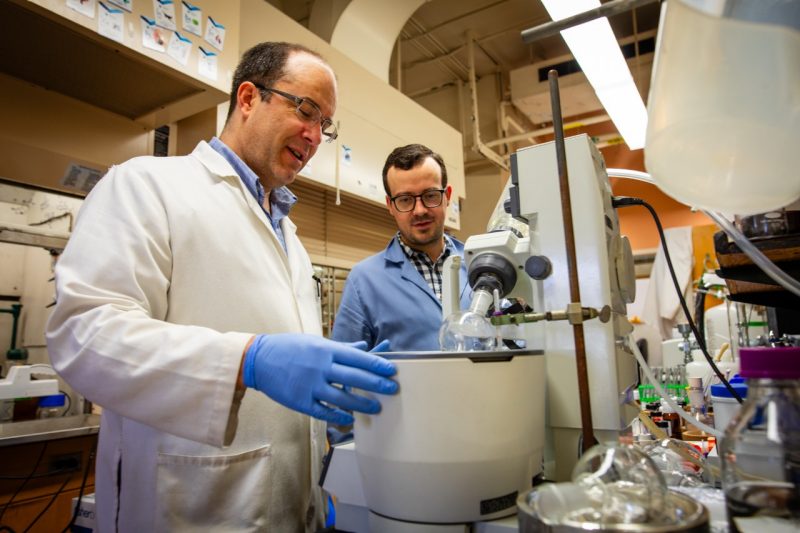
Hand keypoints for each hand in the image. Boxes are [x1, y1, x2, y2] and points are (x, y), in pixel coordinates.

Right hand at [243, 334, 396, 424]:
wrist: (259, 359)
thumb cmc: (290, 347)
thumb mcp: (316, 342)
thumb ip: (342, 348)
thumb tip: (365, 346)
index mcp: (326, 350)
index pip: (357, 357)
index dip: (376, 364)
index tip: (392, 370)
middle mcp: (320, 367)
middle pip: (354, 377)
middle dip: (376, 384)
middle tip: (393, 389)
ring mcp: (310, 385)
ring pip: (341, 397)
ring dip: (361, 404)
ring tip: (377, 408)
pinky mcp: (300, 401)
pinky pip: (323, 411)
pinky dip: (338, 416)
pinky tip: (350, 418)